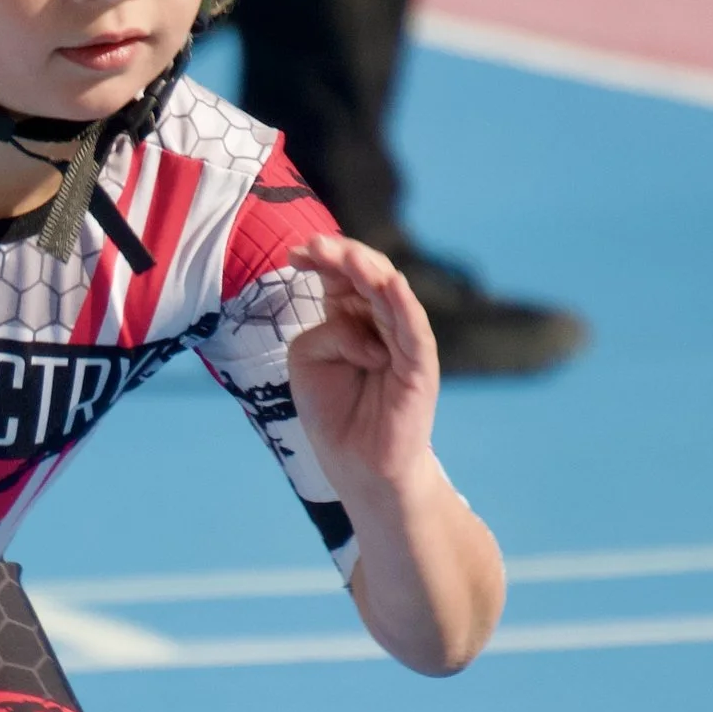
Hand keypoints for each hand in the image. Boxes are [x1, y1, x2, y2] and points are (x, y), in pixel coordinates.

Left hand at [284, 232, 437, 493]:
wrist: (357, 464)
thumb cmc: (332, 411)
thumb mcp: (307, 361)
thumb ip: (324, 333)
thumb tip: (358, 326)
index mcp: (350, 317)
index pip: (340, 275)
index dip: (320, 259)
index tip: (293, 253)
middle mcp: (380, 322)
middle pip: (365, 275)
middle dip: (340, 256)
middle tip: (313, 246)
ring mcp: (403, 340)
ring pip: (389, 295)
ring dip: (367, 270)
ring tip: (345, 255)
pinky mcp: (419, 365)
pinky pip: (414, 329)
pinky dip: (403, 304)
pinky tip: (391, 284)